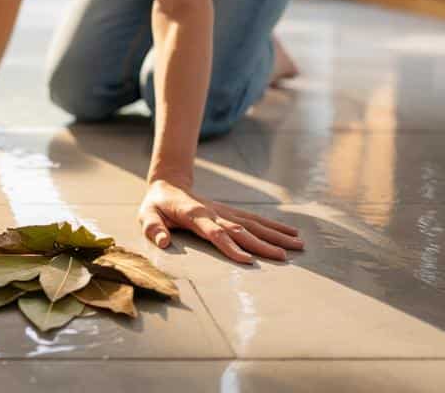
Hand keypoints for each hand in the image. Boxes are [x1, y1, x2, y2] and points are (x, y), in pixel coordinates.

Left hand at [139, 178, 303, 263]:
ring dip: (276, 235)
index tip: (248, 260)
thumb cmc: (156, 205)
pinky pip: (255, 220)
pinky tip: (292, 233)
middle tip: (284, 258)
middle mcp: (215, 212)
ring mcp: (226, 212)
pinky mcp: (231, 213)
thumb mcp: (146, 215)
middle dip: (263, 244)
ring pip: (254, 224)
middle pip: (242, 230)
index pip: (215, 233)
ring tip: (298, 245)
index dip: (231, 246)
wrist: (169, 184)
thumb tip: (163, 242)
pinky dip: (274, 226)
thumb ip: (153, 228)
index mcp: (195, 215)